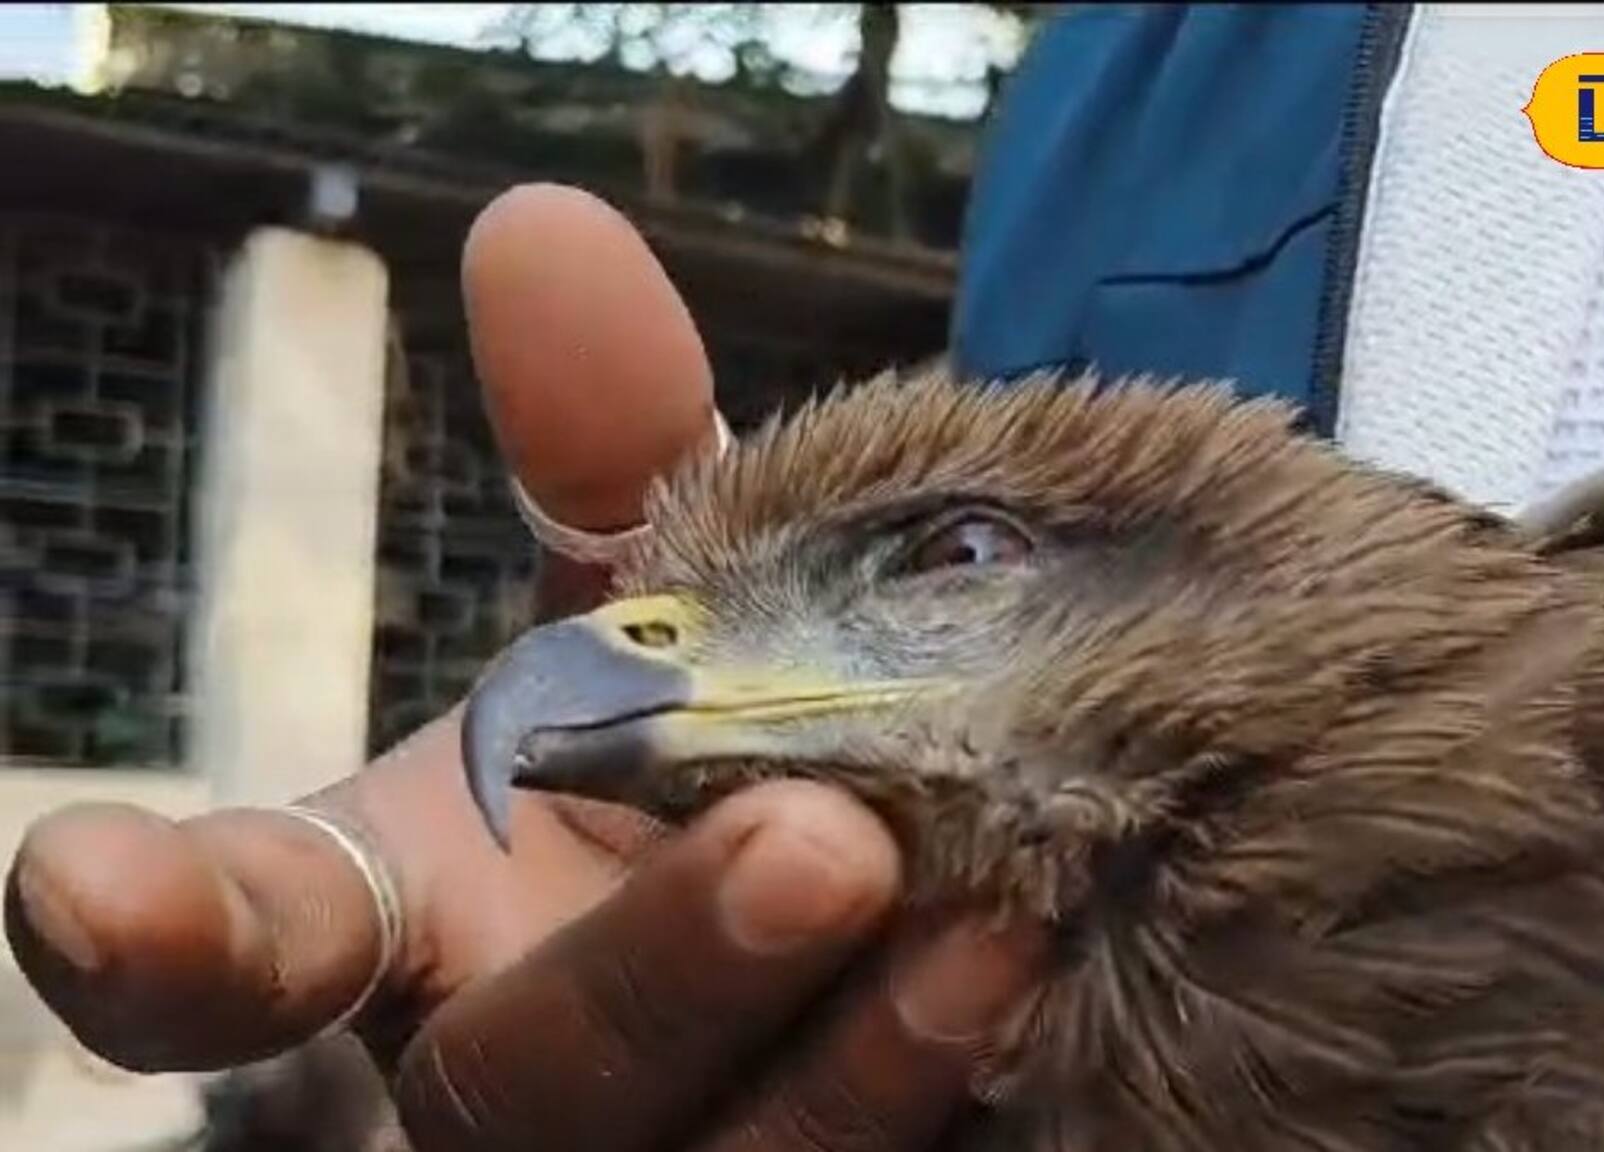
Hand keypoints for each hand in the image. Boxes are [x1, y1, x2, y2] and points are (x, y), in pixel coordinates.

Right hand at [4, 184, 1044, 1151]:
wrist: (893, 871)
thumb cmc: (706, 734)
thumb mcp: (667, 599)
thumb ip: (607, 446)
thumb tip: (542, 229)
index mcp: (418, 919)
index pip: (253, 943)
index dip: (166, 929)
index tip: (96, 883)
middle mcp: (521, 1074)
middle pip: (522, 1087)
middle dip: (656, 976)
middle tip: (818, 847)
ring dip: (850, 1072)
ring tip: (992, 937)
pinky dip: (963, 1104)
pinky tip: (1064, 1002)